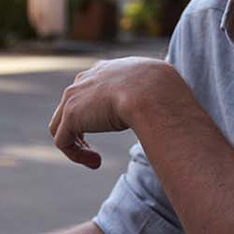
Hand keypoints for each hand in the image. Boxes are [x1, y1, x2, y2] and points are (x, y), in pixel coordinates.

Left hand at [49, 56, 182, 168]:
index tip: (111, 126)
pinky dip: (76, 154)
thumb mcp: (160, 90)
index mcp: (107, 70)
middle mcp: (86, 79)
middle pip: (73, 107)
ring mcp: (75, 96)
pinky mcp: (70, 115)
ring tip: (95, 161)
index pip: (91, 89)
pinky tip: (96, 163)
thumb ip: (156, 99)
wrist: (153, 92)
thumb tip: (170, 111)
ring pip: (63, 125)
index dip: (96, 111)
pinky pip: (63, 140)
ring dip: (78, 146)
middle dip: (81, 129)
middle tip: (96, 151)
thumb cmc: (164, 92)